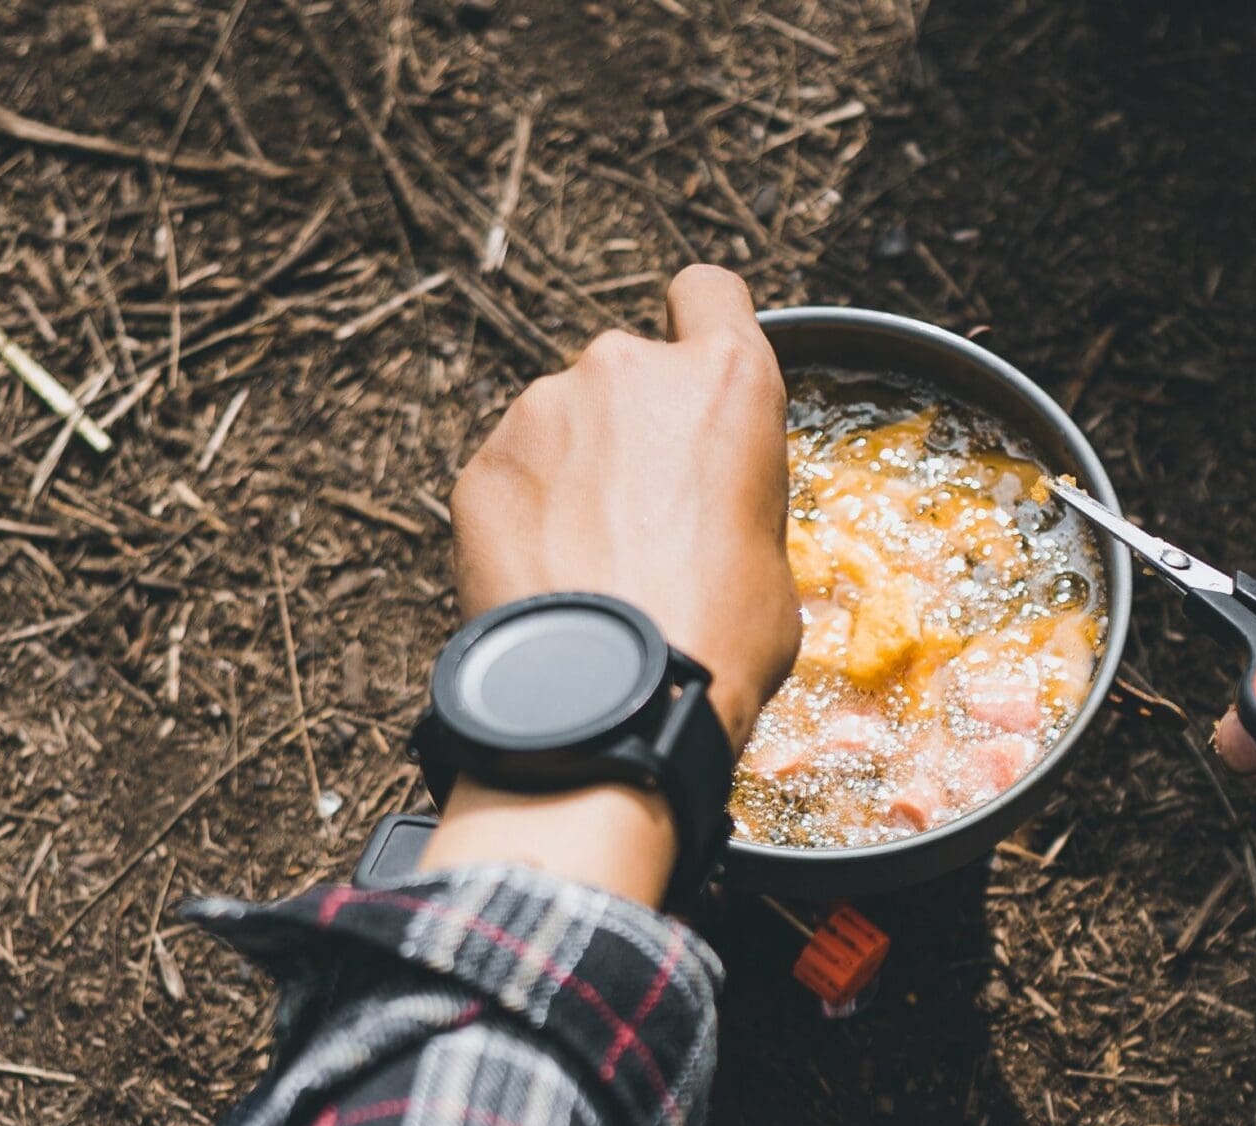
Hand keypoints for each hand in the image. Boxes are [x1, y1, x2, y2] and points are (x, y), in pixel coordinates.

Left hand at [448, 265, 799, 756]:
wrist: (612, 703)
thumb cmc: (715, 642)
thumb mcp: (773, 563)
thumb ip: (733, 497)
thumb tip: (708, 514)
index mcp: (725, 382)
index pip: (707, 292)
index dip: (700, 329)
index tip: (692, 377)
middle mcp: (628, 369)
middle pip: (629, 376)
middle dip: (631, 434)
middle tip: (644, 525)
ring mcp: (544, 410)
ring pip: (563, 428)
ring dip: (574, 479)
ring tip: (591, 571)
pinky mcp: (483, 464)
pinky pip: (512, 479)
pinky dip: (524, 520)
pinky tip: (546, 586)